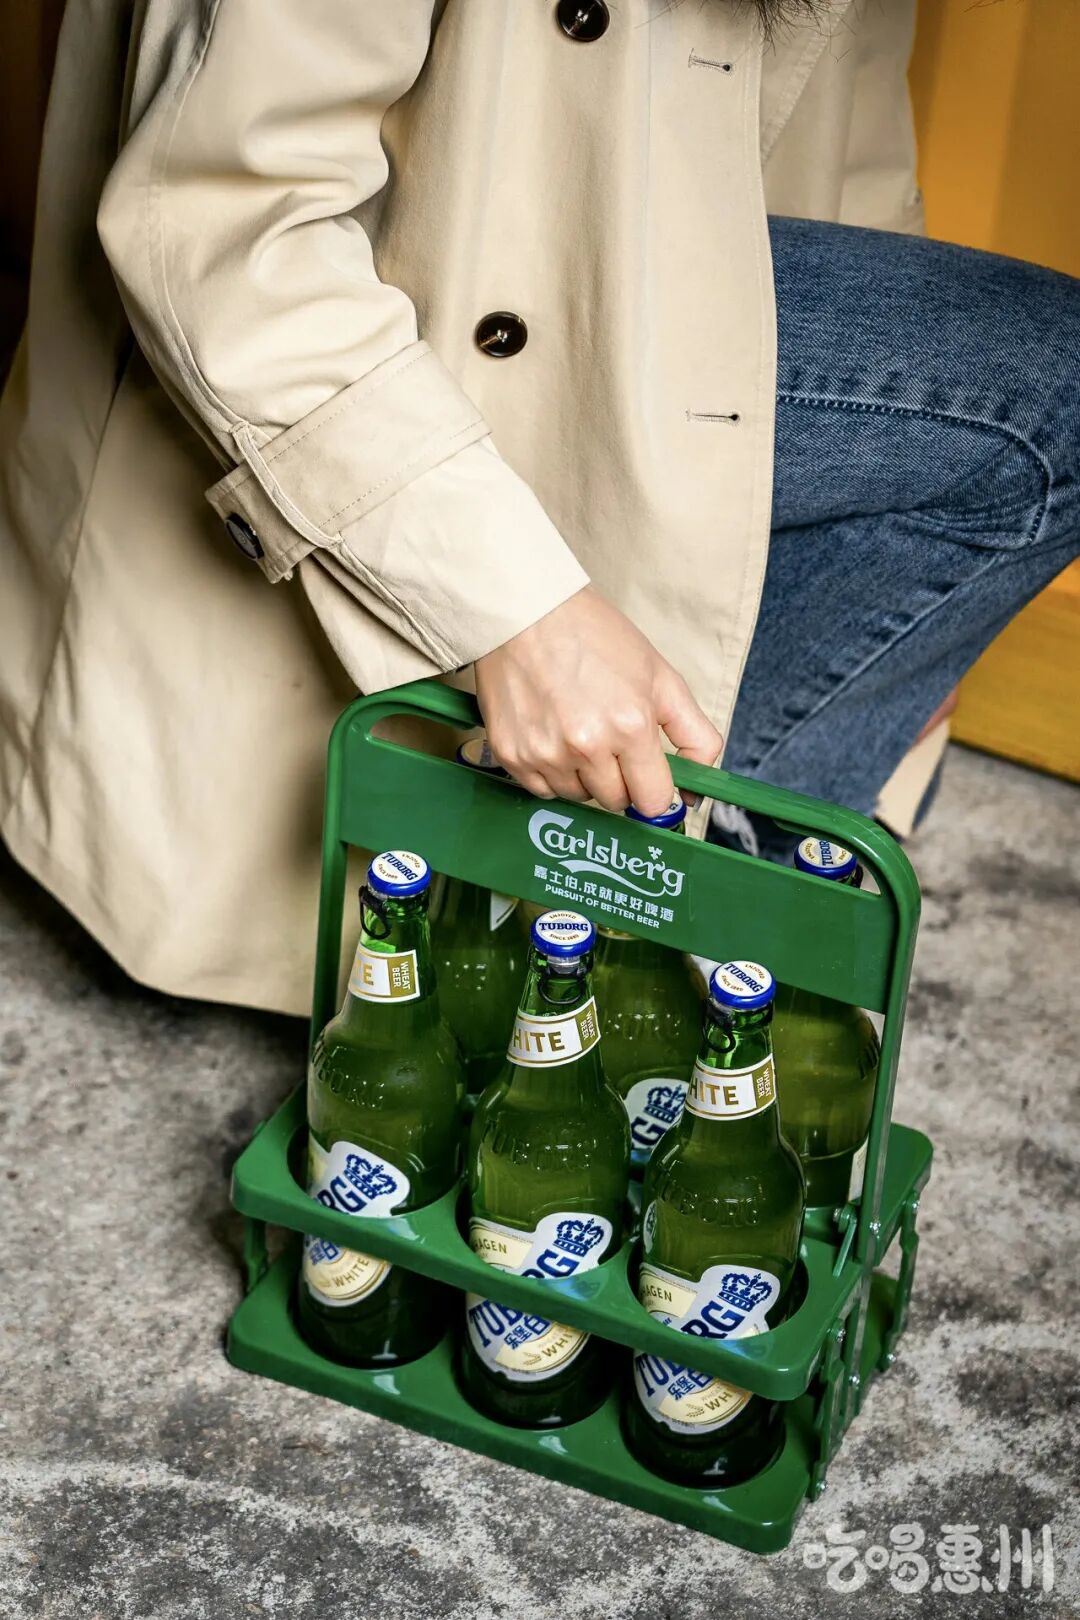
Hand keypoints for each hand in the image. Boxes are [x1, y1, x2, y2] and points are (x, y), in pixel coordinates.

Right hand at [474, 586, 721, 816]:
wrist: (528, 611)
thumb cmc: (596, 637)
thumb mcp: (662, 678)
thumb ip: (694, 736)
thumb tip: (696, 791)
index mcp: (631, 726)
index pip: (653, 800)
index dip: (655, 790)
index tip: (648, 776)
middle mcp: (587, 746)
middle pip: (615, 801)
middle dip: (619, 779)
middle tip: (610, 740)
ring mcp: (545, 753)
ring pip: (577, 796)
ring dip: (583, 776)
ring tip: (576, 730)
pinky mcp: (511, 754)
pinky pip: (541, 790)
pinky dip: (551, 772)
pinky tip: (551, 735)